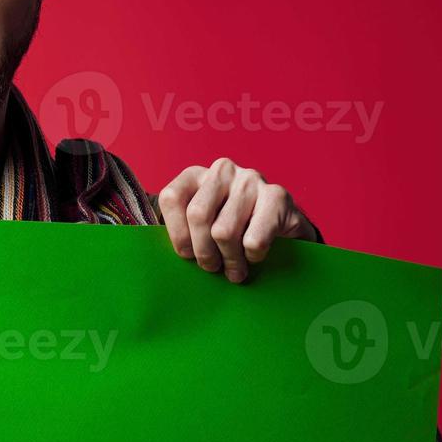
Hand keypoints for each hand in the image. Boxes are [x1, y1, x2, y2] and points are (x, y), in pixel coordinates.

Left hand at [157, 158, 316, 283]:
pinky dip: (252, 256)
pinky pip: (254, 239)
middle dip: (203, 252)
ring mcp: (251, 179)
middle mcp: (222, 170)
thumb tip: (158, 261)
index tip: (186, 256)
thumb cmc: (232, 231)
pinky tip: (255, 256)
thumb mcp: (200, 228)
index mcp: (195, 174)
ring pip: (224, 231)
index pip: (171, 197)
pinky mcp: (278, 196)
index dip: (177, 234)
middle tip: (212, 269)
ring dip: (229, 260)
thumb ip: (181, 233)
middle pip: (198, 215)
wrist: (282, 229)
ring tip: (234, 271)